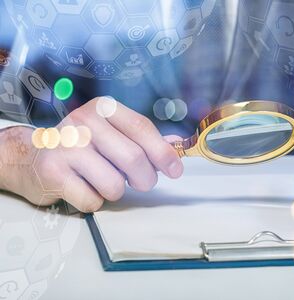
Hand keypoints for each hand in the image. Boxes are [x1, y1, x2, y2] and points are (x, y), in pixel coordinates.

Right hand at [0, 97, 182, 211]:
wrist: (32, 157)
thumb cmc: (81, 146)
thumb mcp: (112, 133)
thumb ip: (144, 138)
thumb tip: (178, 145)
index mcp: (104, 109)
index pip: (142, 128)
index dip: (164, 152)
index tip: (176, 170)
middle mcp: (83, 122)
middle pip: (134, 158)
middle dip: (146, 179)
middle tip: (143, 182)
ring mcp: (66, 147)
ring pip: (115, 184)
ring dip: (117, 190)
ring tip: (103, 180)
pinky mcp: (53, 173)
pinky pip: (94, 200)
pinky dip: (95, 200)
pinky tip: (83, 187)